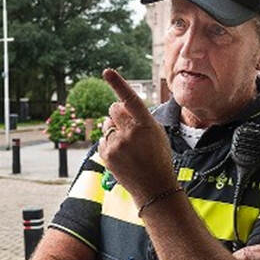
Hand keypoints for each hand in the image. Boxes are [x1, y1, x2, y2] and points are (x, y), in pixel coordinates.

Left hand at [98, 69, 175, 204]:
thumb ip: (139, 118)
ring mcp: (117, 145)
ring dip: (113, 129)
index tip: (107, 71)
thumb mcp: (157, 134)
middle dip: (117, 113)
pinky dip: (109, 144)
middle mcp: (130, 133)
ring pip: (106, 125)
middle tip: (127, 126)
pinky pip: (102, 139)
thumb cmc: (157, 157)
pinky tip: (121, 154)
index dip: (118, 84)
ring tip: (127, 145)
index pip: (131, 100)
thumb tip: (119, 107)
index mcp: (146, 125)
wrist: (154, 187)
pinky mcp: (106, 155)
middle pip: (113, 109)